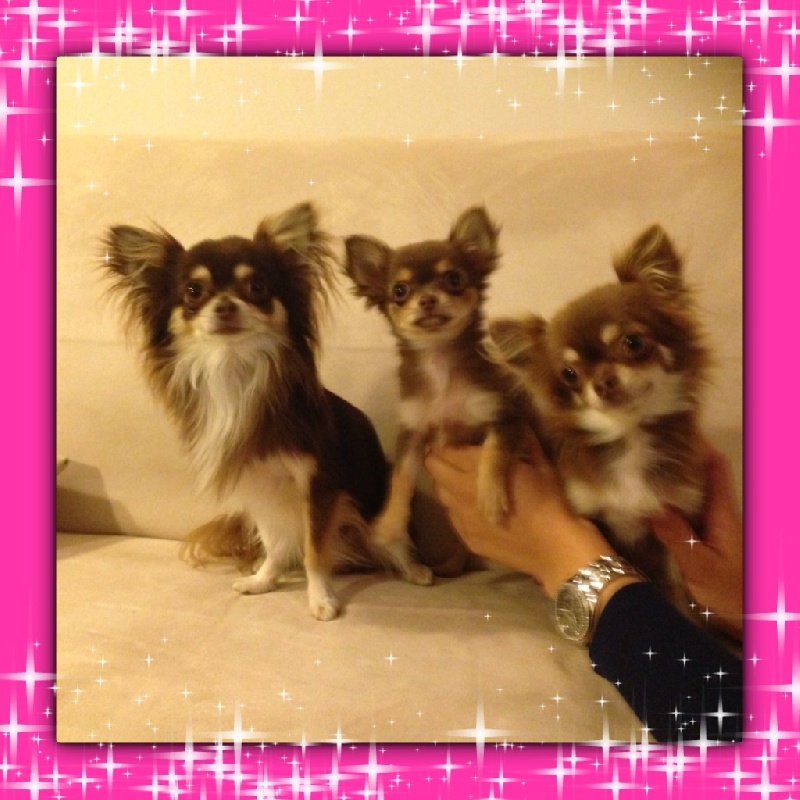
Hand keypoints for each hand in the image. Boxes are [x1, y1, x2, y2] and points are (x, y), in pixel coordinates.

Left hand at [424, 434, 619, 598]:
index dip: (446, 442)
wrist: (554, 547)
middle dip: (436, 459)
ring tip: (460, 481)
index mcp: (478, 468)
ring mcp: (461, 516)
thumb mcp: (540, 465)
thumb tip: (518, 423)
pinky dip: (456, 508)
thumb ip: (525, 442)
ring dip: (445, 483)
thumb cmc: (550, 501)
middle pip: (433, 467)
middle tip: (450, 457)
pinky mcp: (465, 537)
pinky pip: (451, 516)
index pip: (445, 448)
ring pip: (439, 493)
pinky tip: (472, 508)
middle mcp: (462, 490)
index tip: (452, 439)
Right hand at [651, 446, 742, 638]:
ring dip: (671, 484)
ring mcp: (712, 532)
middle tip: (646, 448)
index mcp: (723, 515)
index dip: (699, 447)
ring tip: (640, 471)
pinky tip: (646, 507)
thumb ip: (678, 535)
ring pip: (691, 497)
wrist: (747, 627)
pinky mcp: (703, 546)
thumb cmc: (728, 594)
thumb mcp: (700, 566)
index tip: (676, 430)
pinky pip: (684, 516)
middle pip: (701, 479)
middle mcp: (719, 518)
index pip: (715, 470)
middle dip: (678, 462)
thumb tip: (653, 504)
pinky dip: (667, 506)